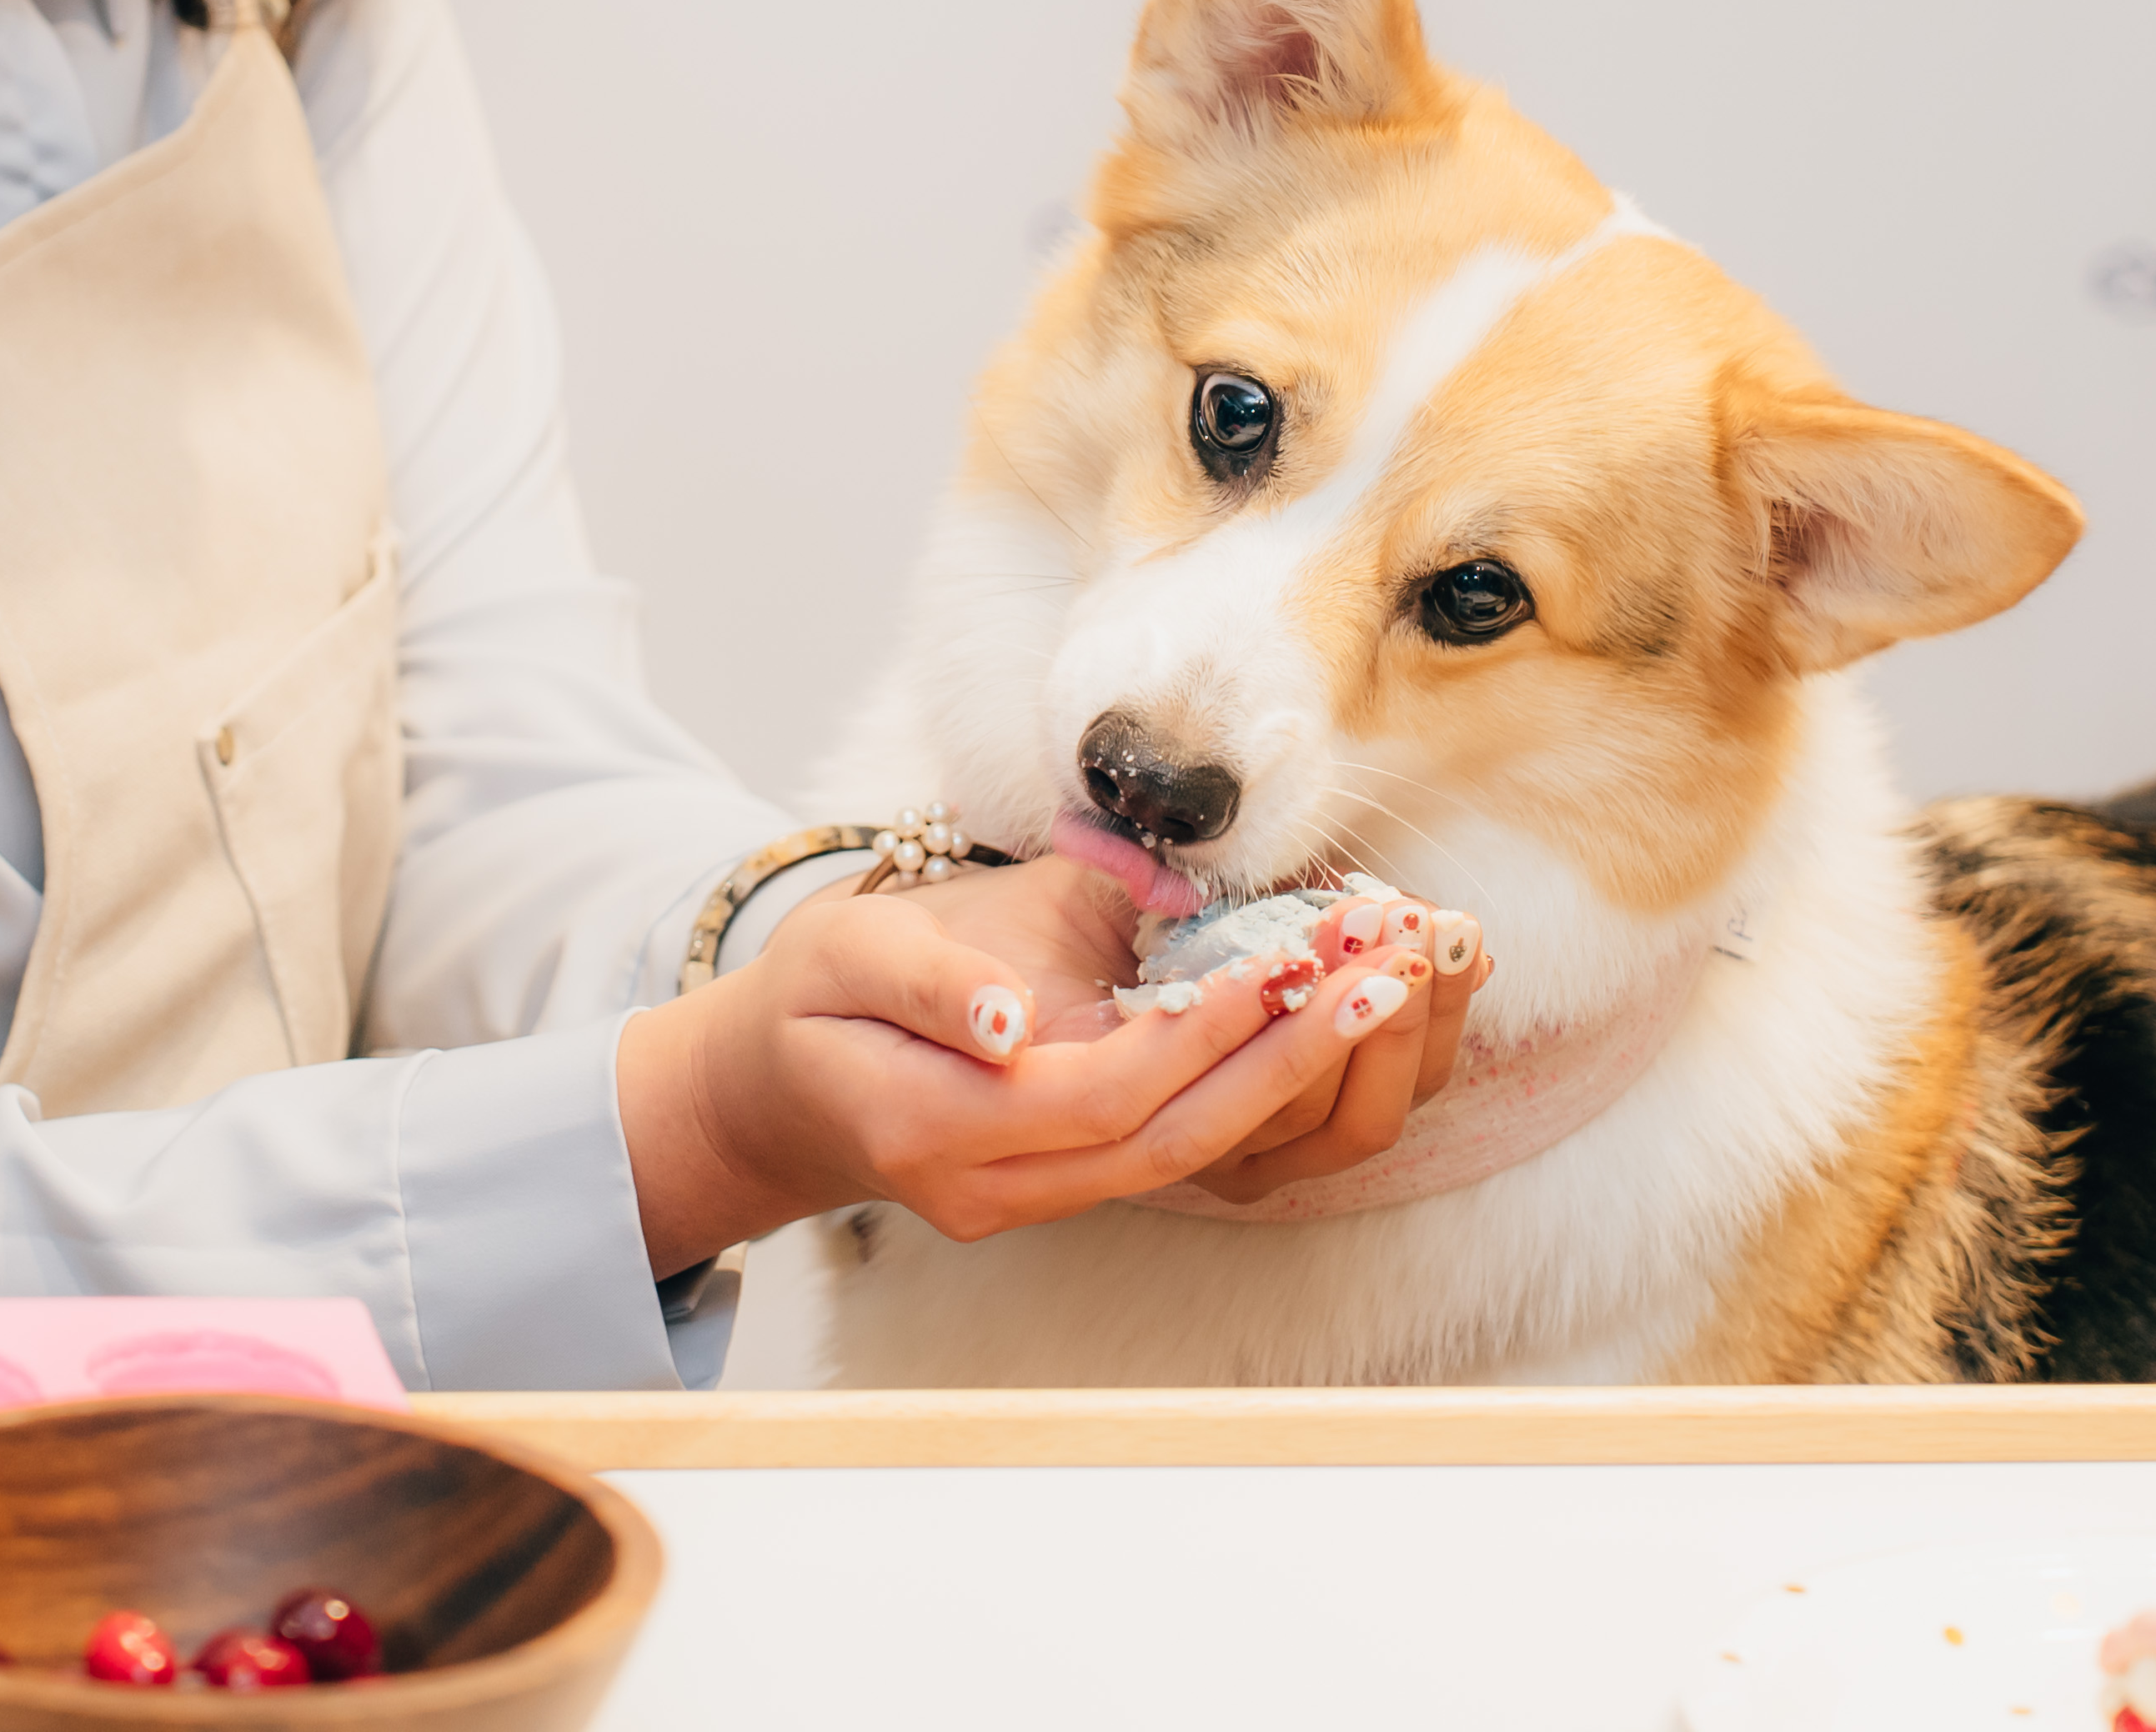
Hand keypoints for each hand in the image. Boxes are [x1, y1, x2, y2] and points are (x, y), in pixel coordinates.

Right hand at [613, 864, 1433, 1272]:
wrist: (771, 1095)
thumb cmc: (810, 1005)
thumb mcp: (840, 952)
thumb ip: (924, 980)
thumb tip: (1005, 1017)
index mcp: (937, 1129)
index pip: (1100, 1093)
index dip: (1199, 1032)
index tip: (1287, 955)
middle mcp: (997, 1190)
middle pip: (1169, 1141)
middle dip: (1288, 1059)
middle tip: (1385, 972)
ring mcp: (1036, 1201)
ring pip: (1188, 1156)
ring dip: (1292, 1075)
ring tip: (1382, 984)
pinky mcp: (1069, 1184)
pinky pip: (1175, 1144)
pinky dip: (1255, 1084)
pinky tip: (1318, 1014)